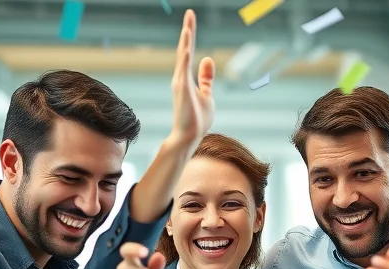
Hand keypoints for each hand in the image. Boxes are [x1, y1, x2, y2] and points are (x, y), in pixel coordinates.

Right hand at [168, 9, 214, 147]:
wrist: (189, 136)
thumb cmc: (197, 118)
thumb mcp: (206, 93)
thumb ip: (206, 77)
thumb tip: (208, 59)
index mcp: (186, 77)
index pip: (189, 51)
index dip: (190, 34)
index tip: (191, 18)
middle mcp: (180, 77)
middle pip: (184, 48)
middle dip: (188, 30)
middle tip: (190, 13)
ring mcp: (180, 82)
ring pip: (183, 55)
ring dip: (186, 38)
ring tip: (189, 22)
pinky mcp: (182, 88)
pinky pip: (184, 67)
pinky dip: (185, 53)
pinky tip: (187, 42)